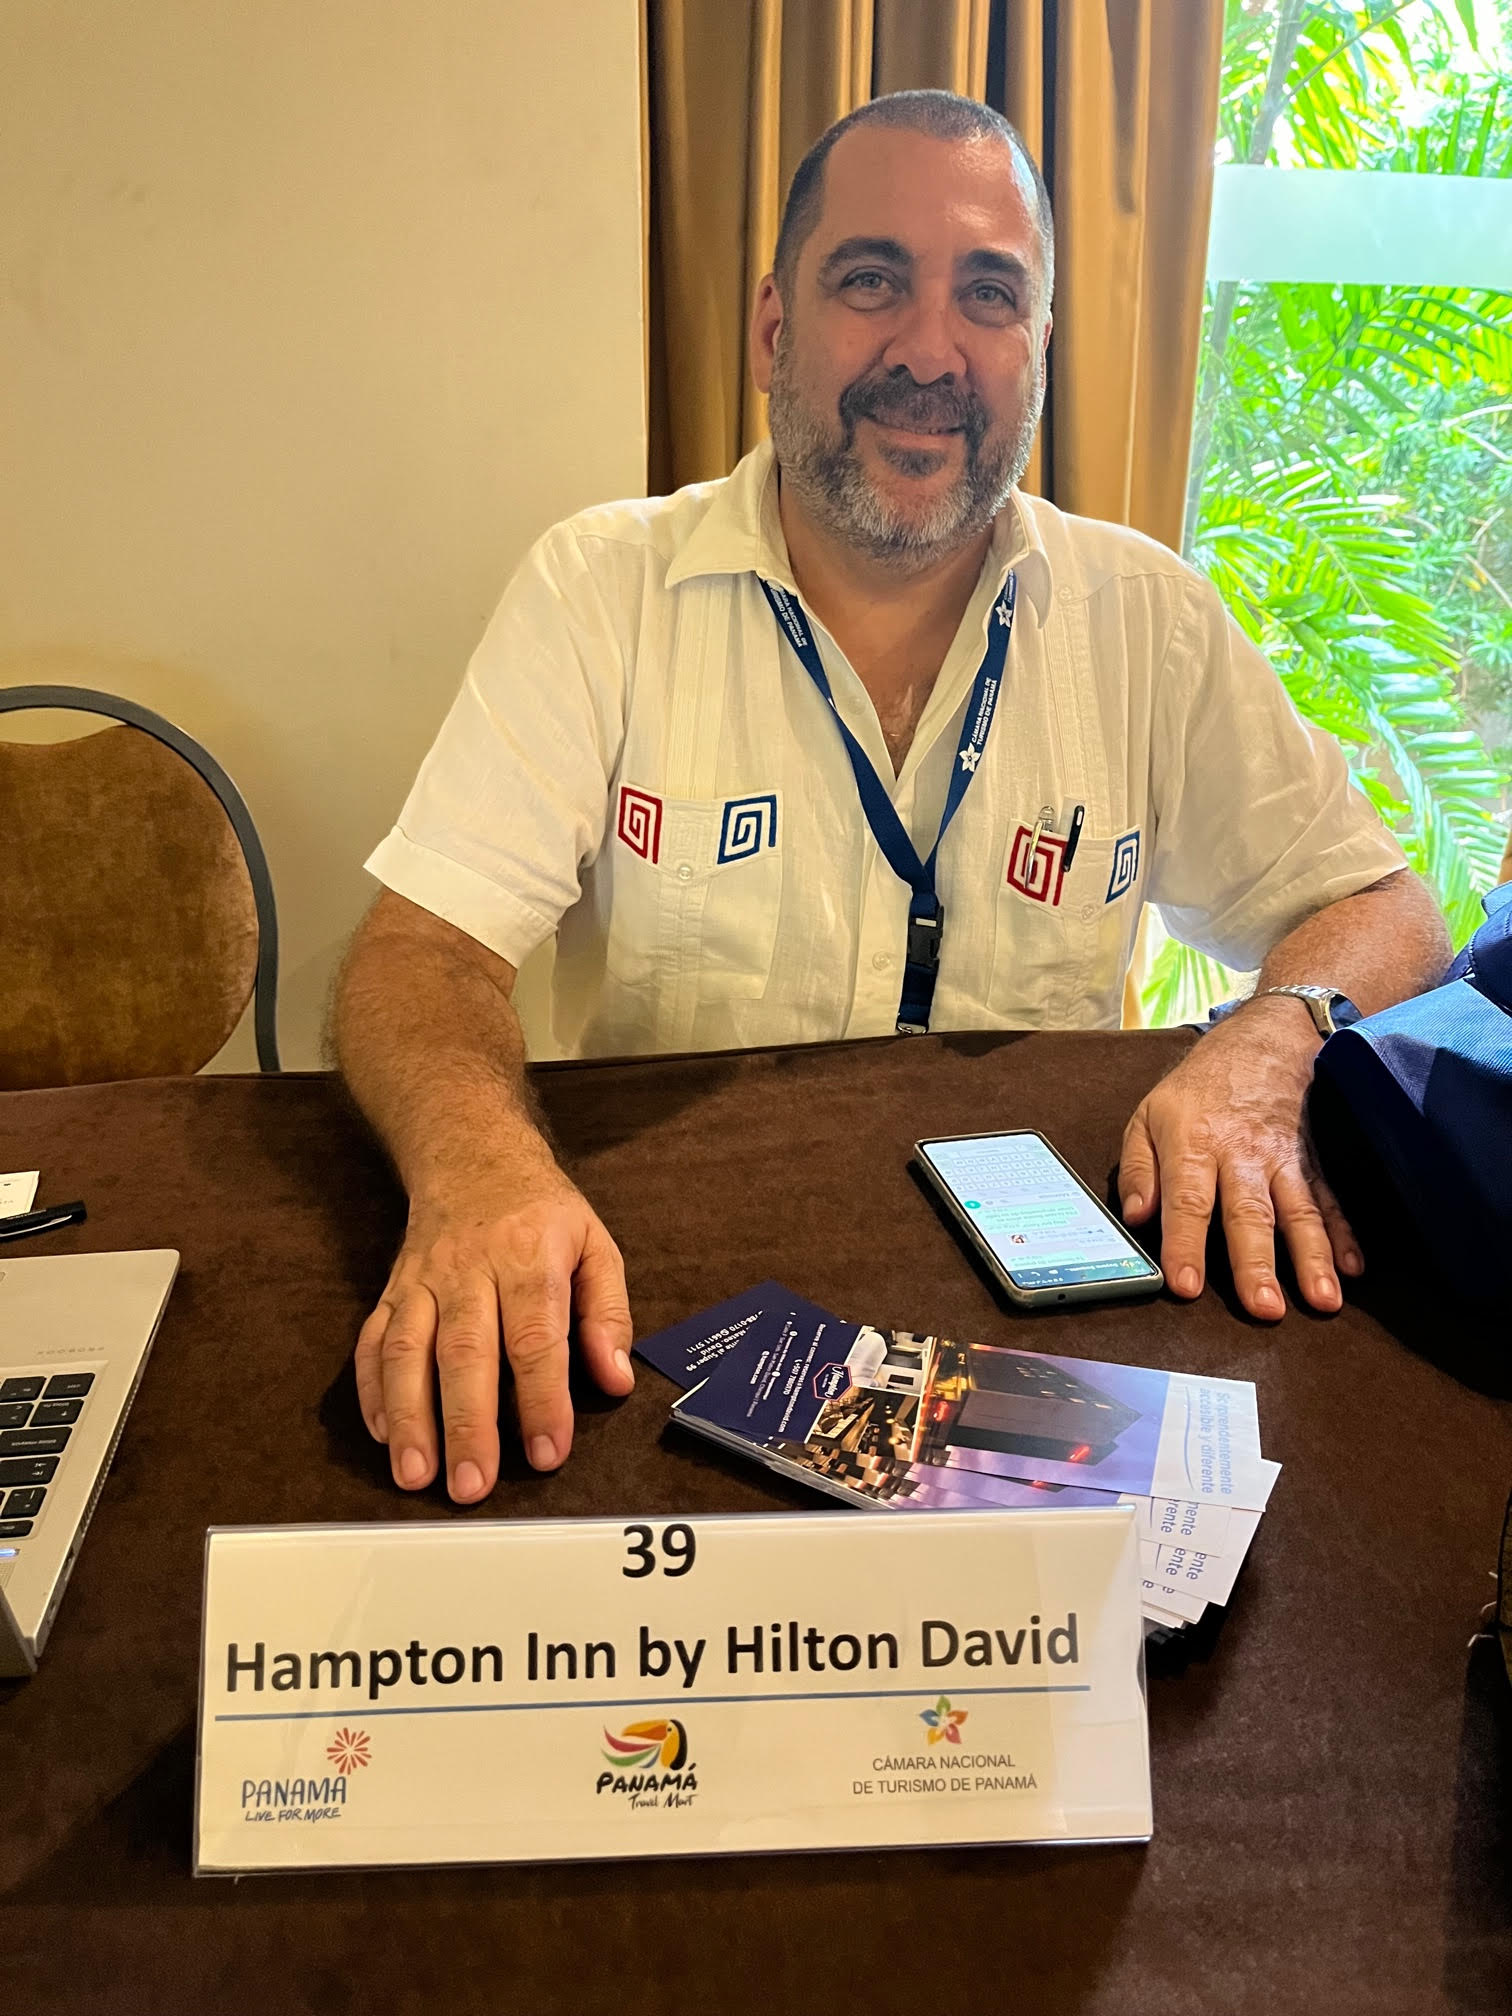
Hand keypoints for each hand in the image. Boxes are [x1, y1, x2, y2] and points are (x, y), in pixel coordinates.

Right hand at [353, 1169, 633, 1501]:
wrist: (471, 1155)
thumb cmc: (541, 1212)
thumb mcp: (596, 1245)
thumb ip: (608, 1314)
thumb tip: (615, 1378)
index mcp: (528, 1258)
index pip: (535, 1338)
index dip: (541, 1400)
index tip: (548, 1453)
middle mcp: (469, 1270)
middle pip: (464, 1353)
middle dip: (466, 1424)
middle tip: (472, 1486)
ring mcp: (423, 1281)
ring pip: (407, 1351)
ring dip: (409, 1417)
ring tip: (415, 1475)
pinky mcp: (392, 1291)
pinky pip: (372, 1341)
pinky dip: (372, 1391)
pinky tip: (384, 1434)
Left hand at [1117, 1000, 1363, 1319]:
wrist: (1262, 1041)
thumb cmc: (1197, 1089)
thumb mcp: (1148, 1116)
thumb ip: (1136, 1169)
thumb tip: (1133, 1217)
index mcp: (1193, 1146)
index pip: (1187, 1203)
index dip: (1186, 1245)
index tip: (1185, 1286)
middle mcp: (1241, 1156)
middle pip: (1249, 1214)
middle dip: (1257, 1263)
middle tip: (1265, 1308)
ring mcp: (1283, 1160)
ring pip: (1298, 1212)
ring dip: (1312, 1258)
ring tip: (1323, 1299)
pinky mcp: (1312, 1162)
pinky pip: (1329, 1200)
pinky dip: (1345, 1234)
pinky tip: (1353, 1268)